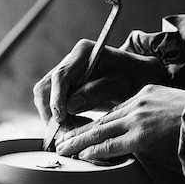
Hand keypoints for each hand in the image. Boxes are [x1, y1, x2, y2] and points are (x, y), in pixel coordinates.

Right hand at [33, 39, 166, 122]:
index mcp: (82, 53)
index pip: (60, 76)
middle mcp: (70, 61)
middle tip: (65, 130)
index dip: (56, 98)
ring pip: (45, 97)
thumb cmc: (133, 76)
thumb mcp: (120, 85)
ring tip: (73, 130)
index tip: (60, 117)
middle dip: (50, 111)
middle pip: (45, 87)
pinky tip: (75, 126)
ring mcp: (66, 74)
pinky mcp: (66, 87)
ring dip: (54, 116)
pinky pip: (54, 103)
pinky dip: (61, 118)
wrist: (139, 75)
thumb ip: (95, 93)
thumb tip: (69, 107)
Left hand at [55, 84, 184, 160]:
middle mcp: (137, 103)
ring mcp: (137, 118)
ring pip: (100, 131)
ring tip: (63, 148)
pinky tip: (81, 155)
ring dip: (79, 140)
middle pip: (101, 120)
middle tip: (62, 139)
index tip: (84, 130)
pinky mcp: (141, 134)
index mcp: (143, 94)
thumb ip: (152, 115)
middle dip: (80, 131)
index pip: (113, 112)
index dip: (96, 124)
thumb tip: (145, 131)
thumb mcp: (169, 106)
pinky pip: (111, 144)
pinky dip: (94, 150)